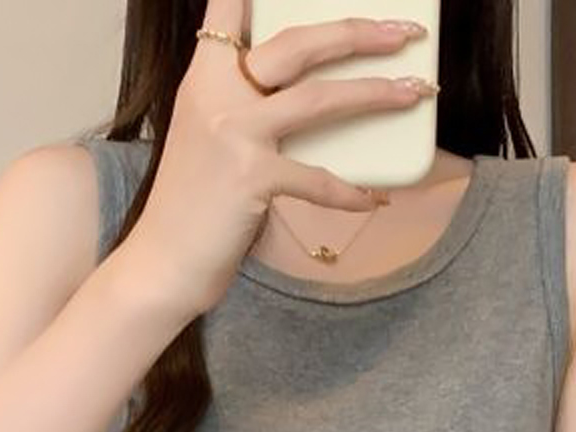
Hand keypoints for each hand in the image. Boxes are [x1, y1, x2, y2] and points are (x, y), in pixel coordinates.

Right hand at [123, 1, 436, 317]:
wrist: (161, 262)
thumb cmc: (190, 206)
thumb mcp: (208, 137)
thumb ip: (242, 107)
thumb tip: (305, 97)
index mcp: (203, 77)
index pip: (227, 11)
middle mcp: (217, 95)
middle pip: (298, 44)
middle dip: (358, 33)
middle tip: (403, 33)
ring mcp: (235, 135)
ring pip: (318, 98)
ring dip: (375, 93)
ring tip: (414, 92)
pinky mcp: (252, 180)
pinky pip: (318, 179)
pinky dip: (351, 193)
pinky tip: (375, 198)